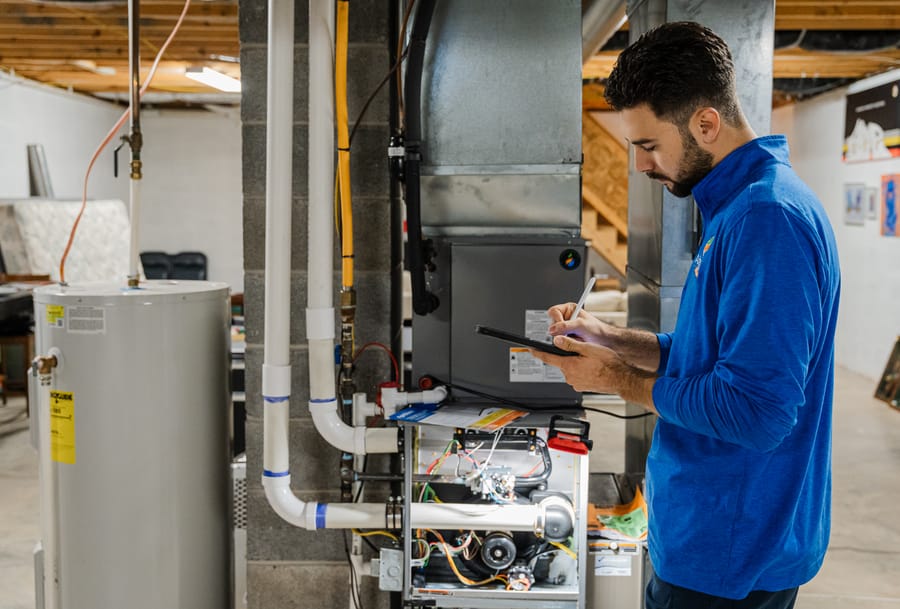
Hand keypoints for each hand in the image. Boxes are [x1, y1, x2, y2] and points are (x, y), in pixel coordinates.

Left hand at [530, 335, 657, 409]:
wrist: (621, 379)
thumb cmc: (608, 364)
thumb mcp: (588, 348)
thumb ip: (570, 344)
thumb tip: (557, 340)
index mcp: (569, 366)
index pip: (548, 358)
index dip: (538, 352)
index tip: (530, 349)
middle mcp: (570, 376)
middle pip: (561, 362)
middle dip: (567, 355)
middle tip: (581, 350)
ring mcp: (575, 383)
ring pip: (570, 368)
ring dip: (576, 362)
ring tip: (590, 360)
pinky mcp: (582, 386)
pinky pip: (577, 375)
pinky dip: (581, 369)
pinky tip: (592, 367)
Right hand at [546, 303, 615, 345]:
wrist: (605, 342)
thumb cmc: (597, 330)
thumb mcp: (581, 325)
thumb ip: (566, 326)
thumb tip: (552, 329)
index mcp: (569, 310)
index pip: (554, 312)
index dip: (556, 320)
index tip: (561, 327)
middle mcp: (566, 318)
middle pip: (552, 323)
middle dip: (558, 330)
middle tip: (566, 335)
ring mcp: (565, 329)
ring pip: (554, 333)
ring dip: (561, 338)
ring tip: (571, 339)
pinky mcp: (565, 338)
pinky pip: (558, 341)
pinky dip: (562, 343)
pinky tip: (570, 343)